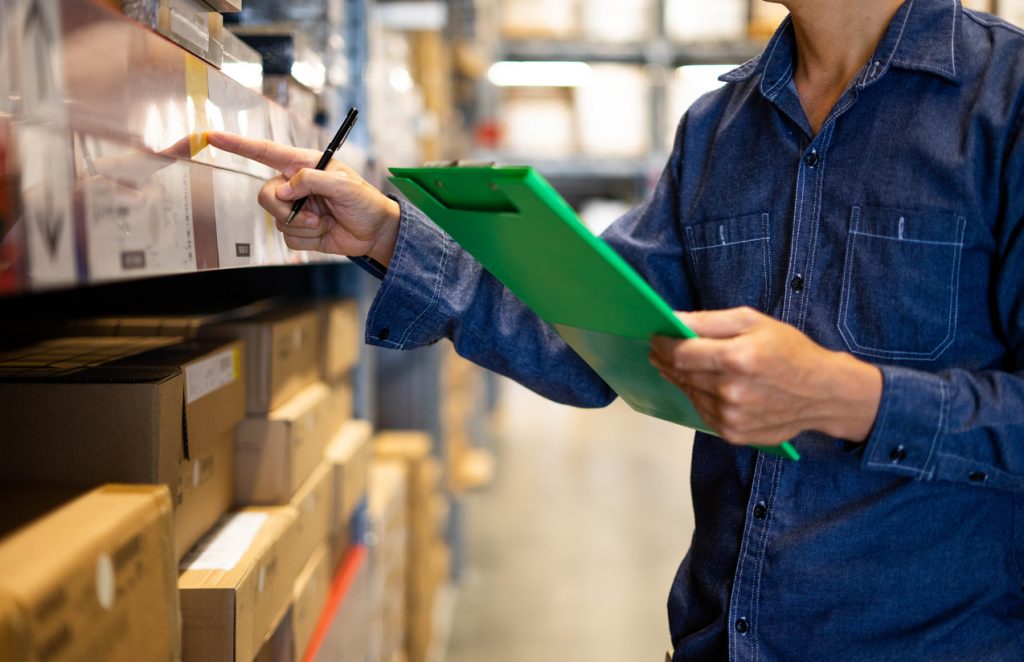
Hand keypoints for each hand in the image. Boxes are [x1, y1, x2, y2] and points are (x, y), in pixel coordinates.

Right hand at [205, 132, 400, 264]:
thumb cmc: (364, 201)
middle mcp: (294, 185)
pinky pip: (288, 239)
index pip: (264, 152)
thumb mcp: (344, 185)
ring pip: (276, 220)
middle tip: (313, 215)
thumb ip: (312, 180)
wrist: (374, 232)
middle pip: (265, 195)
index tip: (212, 136)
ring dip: (304, 226)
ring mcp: (295, 209)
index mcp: (303, 164)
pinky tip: (325, 233)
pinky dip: (308, 240)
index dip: (238, 145)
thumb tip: (284, 190)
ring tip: (327, 222)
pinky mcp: (298, 231)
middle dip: (286, 210)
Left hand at [649, 307, 882, 445]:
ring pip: (689, 394)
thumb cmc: (790, 351)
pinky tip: (704, 385)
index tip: (656, 337)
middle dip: (667, 360)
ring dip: (681, 379)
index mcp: (738, 358)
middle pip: (681, 374)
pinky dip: (699, 397)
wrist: (824, 393)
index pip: (681, 353)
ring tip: (682, 366)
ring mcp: (732, 416)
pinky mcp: (734, 434)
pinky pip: (702, 412)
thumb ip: (709, 321)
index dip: (663, 344)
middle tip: (660, 351)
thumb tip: (673, 320)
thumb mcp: (754, 321)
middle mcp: (732, 391)